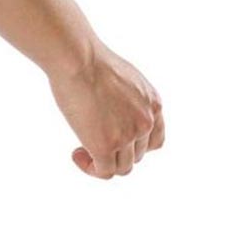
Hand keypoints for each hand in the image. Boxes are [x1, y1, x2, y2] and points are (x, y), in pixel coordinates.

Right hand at [47, 42, 164, 177]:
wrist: (78, 58)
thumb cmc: (90, 59)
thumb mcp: (123, 76)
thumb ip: (127, 98)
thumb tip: (112, 112)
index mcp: (153, 104)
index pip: (154, 140)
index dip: (135, 145)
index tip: (114, 138)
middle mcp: (146, 122)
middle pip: (136, 155)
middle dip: (115, 151)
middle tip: (90, 138)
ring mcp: (127, 136)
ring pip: (122, 167)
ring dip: (102, 162)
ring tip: (81, 150)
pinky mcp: (105, 146)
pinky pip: (104, 171)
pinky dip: (90, 168)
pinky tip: (77, 154)